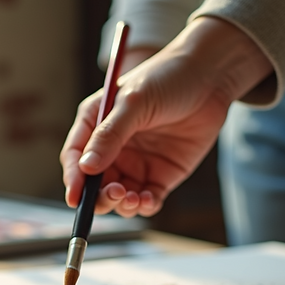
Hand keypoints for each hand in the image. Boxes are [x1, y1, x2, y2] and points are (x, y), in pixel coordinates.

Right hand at [61, 17, 272, 217]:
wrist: (210, 77)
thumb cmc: (168, 79)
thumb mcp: (134, 103)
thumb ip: (110, 135)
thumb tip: (86, 167)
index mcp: (95, 124)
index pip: (75, 157)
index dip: (74, 179)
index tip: (75, 197)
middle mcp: (112, 148)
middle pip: (94, 183)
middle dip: (98, 196)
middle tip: (113, 194)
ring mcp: (136, 163)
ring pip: (118, 196)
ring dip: (121, 205)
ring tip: (132, 198)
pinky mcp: (161, 175)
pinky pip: (146, 199)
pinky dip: (144, 206)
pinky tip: (147, 201)